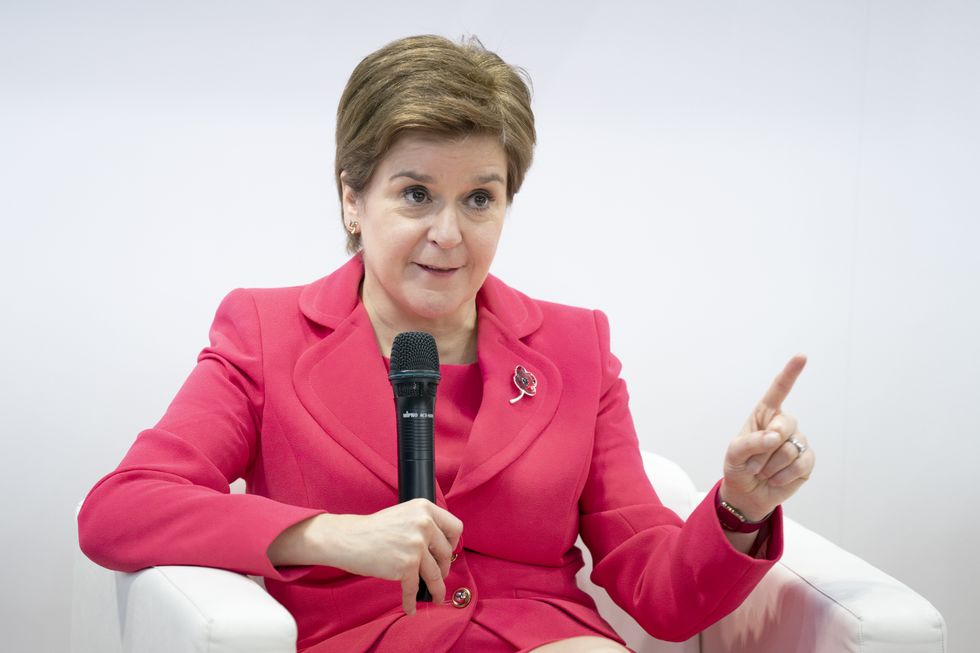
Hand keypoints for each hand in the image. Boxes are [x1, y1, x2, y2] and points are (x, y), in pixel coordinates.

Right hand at [322, 499, 462, 614]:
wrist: (348, 538)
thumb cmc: (373, 529)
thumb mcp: (404, 515)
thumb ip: (423, 525)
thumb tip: (441, 549)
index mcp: (425, 508)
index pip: (455, 527)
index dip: (453, 543)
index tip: (447, 552)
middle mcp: (424, 524)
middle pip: (446, 553)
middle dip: (443, 567)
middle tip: (437, 575)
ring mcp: (416, 545)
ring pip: (436, 574)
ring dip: (436, 589)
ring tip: (435, 597)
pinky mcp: (407, 565)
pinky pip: (414, 588)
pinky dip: (411, 601)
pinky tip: (410, 607)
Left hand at [721, 355, 814, 520]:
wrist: (748, 493)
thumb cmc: (739, 467)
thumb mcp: (735, 453)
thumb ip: (751, 442)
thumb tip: (776, 437)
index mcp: (764, 415)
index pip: (779, 390)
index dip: (790, 373)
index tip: (801, 356)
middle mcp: (783, 424)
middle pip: (785, 424)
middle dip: (766, 446)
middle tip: (753, 462)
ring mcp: (798, 441)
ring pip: (790, 449)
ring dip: (770, 466)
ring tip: (762, 471)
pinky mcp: (807, 460)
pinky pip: (801, 464)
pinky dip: (783, 475)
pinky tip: (774, 478)